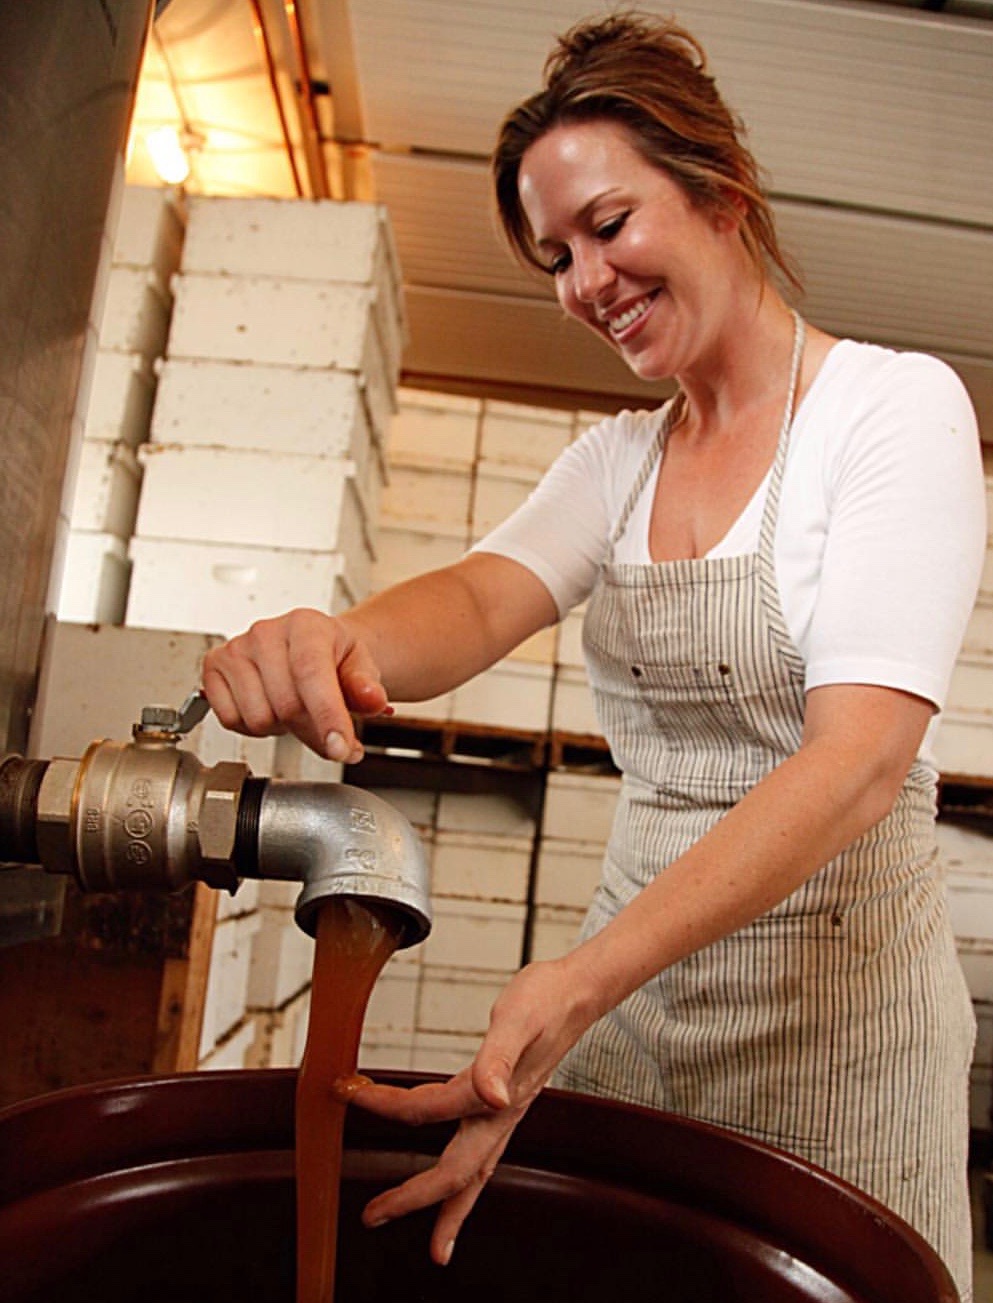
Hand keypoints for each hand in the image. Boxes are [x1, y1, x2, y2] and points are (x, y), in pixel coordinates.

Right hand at [201, 607, 389, 761]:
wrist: (312, 646)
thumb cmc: (335, 656)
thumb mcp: (362, 667)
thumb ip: (368, 688)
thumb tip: (372, 700)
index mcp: (306, 625)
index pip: (311, 674)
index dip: (327, 716)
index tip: (341, 748)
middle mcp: (266, 632)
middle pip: (286, 705)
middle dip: (312, 731)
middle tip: (326, 727)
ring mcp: (236, 649)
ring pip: (257, 718)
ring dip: (281, 728)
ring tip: (293, 708)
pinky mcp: (213, 667)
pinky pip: (230, 719)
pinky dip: (251, 726)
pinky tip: (268, 707)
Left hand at [347, 957, 600, 1264]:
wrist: (577, 993)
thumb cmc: (547, 999)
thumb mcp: (519, 1019)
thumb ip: (500, 1057)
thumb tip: (492, 1095)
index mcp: (495, 1097)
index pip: (426, 1110)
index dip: (383, 1104)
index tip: (348, 1092)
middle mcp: (501, 1115)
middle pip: (455, 1173)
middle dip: (414, 1199)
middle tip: (374, 1216)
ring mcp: (507, 1115)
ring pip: (474, 1174)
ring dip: (449, 1208)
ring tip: (437, 1245)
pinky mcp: (509, 1105)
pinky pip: (481, 1153)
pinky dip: (465, 1178)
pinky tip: (459, 1178)